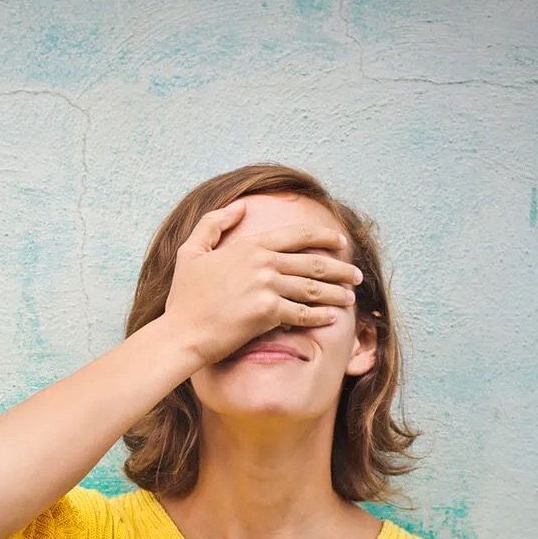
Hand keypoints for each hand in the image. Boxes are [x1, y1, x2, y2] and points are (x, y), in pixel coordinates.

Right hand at [163, 199, 362, 364]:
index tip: (341, 243)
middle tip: (356, 274)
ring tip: (350, 296)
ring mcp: (267, 287)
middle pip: (313, 262)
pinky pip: (303, 313)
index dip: (324, 237)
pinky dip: (321, 316)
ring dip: (336, 292)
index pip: (298, 235)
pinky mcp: (268, 313)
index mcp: (250, 245)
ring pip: (313, 288)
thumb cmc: (185, 296)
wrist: (181, 332)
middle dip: (340, 268)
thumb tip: (239, 206)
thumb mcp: (191, 251)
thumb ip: (213, 223)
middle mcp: (263, 262)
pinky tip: (332, 317)